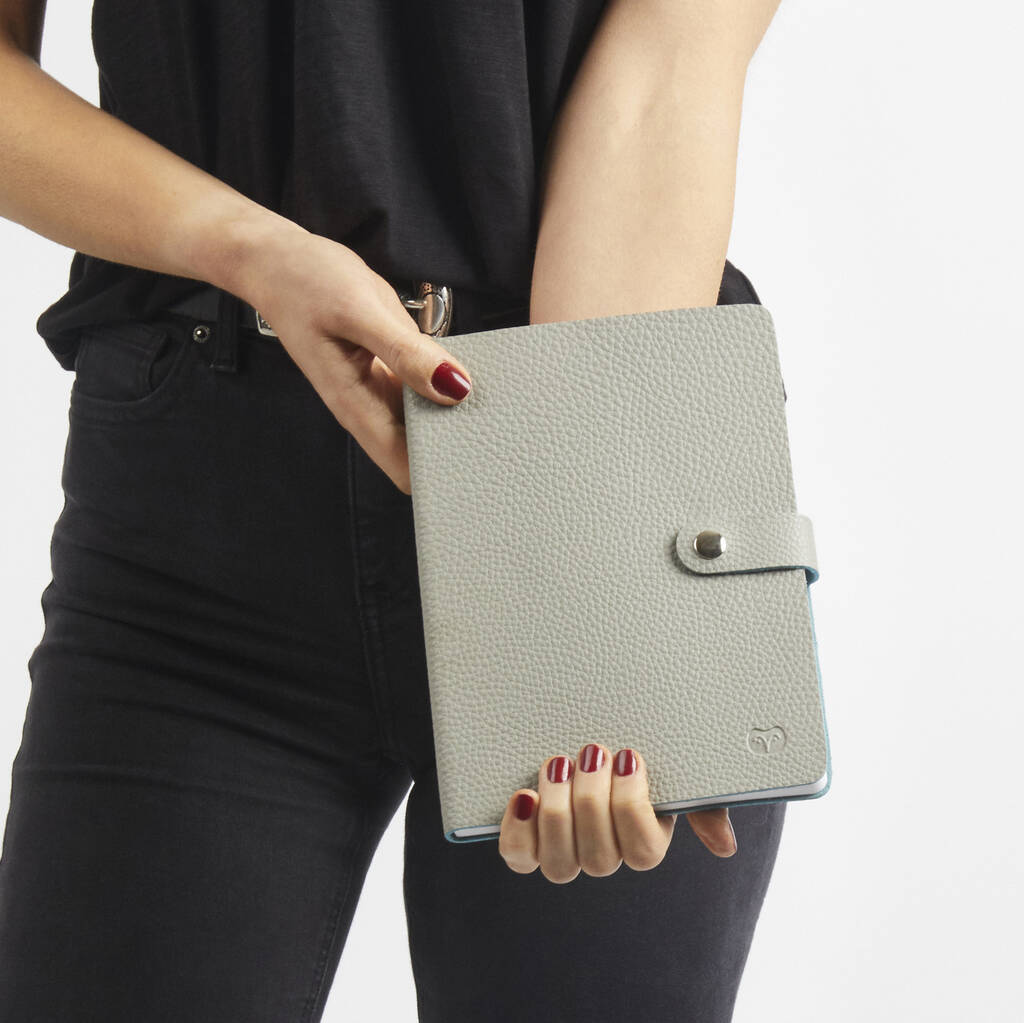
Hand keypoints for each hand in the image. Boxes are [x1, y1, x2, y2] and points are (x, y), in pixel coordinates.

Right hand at [235, 223, 472, 494]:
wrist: (279, 261)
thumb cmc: (305, 283)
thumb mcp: (360, 312)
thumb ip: (407, 353)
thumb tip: (455, 387)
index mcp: (358, 407)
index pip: (406, 470)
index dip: (441, 474)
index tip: (476, 462)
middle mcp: (371, 406)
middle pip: (423, 450)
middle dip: (458, 443)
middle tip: (497, 427)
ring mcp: (382, 388)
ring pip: (428, 416)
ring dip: (457, 411)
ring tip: (493, 399)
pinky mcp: (392, 366)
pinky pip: (427, 384)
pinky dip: (448, 379)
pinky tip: (468, 367)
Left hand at [498, 742, 736, 882]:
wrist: (586, 732)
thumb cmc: (637, 751)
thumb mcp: (676, 770)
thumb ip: (701, 803)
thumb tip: (724, 845)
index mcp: (644, 840)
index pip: (643, 852)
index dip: (632, 807)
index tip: (629, 756)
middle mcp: (604, 855)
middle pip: (599, 857)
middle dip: (592, 799)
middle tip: (592, 751)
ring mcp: (564, 852)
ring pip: (561, 863)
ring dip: (558, 812)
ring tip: (558, 764)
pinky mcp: (528, 842)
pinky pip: (519, 857)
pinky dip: (519, 830)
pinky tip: (524, 795)